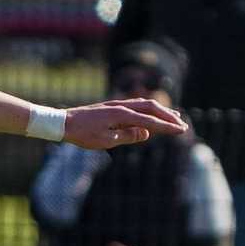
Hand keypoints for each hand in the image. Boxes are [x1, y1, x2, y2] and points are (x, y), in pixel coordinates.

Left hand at [62, 98, 185, 149]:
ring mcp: (116, 105)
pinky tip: (151, 115)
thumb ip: (128, 136)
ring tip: (174, 117)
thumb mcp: (106, 140)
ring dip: (160, 111)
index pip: (150, 121)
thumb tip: (147, 133)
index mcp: (122, 115)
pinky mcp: (112, 107)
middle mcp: (121, 106)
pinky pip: (135, 106)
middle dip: (168, 116)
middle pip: (152, 108)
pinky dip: (148, 110)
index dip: (167, 127)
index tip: (181, 131)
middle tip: (182, 125)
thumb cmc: (82, 134)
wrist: (62, 123)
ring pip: (144, 105)